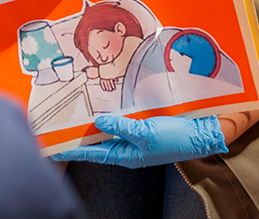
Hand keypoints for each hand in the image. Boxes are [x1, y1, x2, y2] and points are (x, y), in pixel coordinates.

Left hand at [51, 115, 226, 167]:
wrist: (203, 133)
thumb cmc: (176, 138)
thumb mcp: (146, 133)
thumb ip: (121, 127)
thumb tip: (98, 123)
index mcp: (126, 155)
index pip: (93, 153)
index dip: (74, 149)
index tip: (54, 148)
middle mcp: (128, 147)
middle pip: (98, 141)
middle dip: (81, 133)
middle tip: (62, 123)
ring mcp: (137, 136)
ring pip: (110, 129)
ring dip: (96, 121)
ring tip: (77, 111)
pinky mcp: (145, 124)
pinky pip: (124, 119)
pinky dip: (113, 113)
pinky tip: (105, 103)